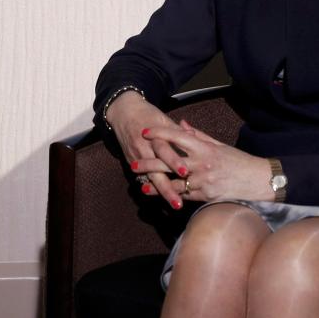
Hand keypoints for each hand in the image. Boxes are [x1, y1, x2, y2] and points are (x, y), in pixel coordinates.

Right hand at [104, 92, 187, 209]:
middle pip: (156, 169)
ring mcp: (137, 156)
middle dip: (167, 186)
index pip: (164, 149)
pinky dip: (153, 188)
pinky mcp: (131, 161)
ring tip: (174, 204)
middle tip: (179, 201)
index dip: (173, 161)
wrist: (124, 112)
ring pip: (150, 178)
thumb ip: (178, 131)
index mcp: (154, 135)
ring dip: (161, 192)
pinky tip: (162, 200)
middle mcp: (144, 147)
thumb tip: (194, 137)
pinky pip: (144, 177)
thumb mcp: (163, 119)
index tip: (185, 173)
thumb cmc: (148, 114)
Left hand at [135, 119, 272, 202]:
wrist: (258, 181)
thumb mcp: (218, 145)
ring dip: (156, 185)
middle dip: (148, 163)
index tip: (145, 132)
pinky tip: (162, 195)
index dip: (159, 133)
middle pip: (169, 162)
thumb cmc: (238, 161)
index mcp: (204, 148)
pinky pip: (185, 196)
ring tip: (141, 185)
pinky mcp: (206, 197)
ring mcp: (203, 181)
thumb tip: (181, 124)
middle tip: (132, 163)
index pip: (177, 137)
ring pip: (173, 183)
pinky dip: (173, 195)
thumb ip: (197, 135)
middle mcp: (201, 164)